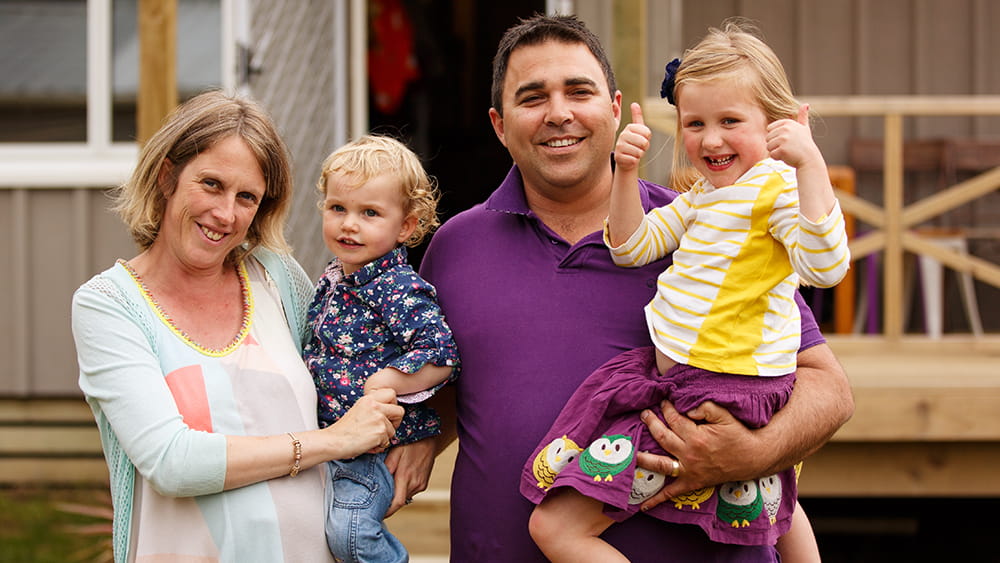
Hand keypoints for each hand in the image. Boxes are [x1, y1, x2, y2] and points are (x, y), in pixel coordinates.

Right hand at [328, 388, 403, 456]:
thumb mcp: (359, 411)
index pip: (392, 394)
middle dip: (395, 422)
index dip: (393, 405)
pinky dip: (379, 446)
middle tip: (385, 429)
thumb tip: (390, 415)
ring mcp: (378, 418)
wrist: (333, 441)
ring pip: (393, 430)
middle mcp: (375, 405)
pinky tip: (368, 445)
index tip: (387, 414)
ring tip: (370, 439)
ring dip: (384, 438)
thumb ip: (373, 409)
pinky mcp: (380, 431)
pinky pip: (388, 441)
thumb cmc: (343, 430)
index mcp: (368, 399)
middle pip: (400, 411)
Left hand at [383, 438, 435, 516]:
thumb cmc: (409, 443)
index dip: (387, 512)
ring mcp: (421, 485)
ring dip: (396, 495)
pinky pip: (410, 492)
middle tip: (376, 501)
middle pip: (399, 501)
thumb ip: (386, 468)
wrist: (428, 438)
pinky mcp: (423, 484)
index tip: (377, 514)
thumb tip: (375, 483)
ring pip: (404, 497)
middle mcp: (415, 484)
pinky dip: (403, 490)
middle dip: (388, 503)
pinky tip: (399, 480)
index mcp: (405, 477)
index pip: (396, 503)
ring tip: (387, 487)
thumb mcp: (394, 452)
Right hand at [614, 102, 651, 170]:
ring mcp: (619, 147)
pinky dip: (634, 162)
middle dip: (644, 148)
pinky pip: (634, 160)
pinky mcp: (618, 158)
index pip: (647, 133)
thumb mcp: (637, 129)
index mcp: (629, 127)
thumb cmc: (634, 143)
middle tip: (638, 147)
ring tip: (633, 153)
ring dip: (639, 155)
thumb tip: (634, 104)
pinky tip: (629, 159)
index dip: (648, 138)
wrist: (625, 158)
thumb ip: (637, 117)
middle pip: (644, 143)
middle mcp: (622, 135)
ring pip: (639, 152)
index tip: (642, 139)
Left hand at [635, 399, 762, 510]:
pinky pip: (672, 493)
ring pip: (660, 465)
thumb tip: (686, 408)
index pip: (673, 419)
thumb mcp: (724, 415)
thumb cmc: (739, 434)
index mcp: (696, 437)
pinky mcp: (693, 483)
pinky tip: (643, 505)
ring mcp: (689, 471)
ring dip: (643, 458)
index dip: (666, 408)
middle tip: (644, 414)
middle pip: (661, 437)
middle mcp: (689, 455)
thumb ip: (704, 407)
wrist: (754, 457)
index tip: (662, 401)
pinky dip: (657, 499)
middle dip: (650, 423)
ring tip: (631, 452)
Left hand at [766, 104, 822, 169]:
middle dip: (775, 145)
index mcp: (787, 122)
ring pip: (768, 147)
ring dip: (776, 151)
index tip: (787, 139)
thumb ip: (803, 116)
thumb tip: (806, 104)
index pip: (769, 129)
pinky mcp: (782, 149)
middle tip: (788, 147)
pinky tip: (787, 156)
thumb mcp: (804, 128)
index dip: (776, 136)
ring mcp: (783, 139)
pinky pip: (772, 154)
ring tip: (787, 151)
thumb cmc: (805, 144)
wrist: (810, 159)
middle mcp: (785, 129)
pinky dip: (778, 158)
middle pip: (767, 138)